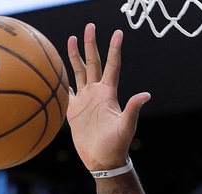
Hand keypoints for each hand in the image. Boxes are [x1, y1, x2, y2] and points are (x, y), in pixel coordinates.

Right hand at [66, 23, 149, 170]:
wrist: (102, 160)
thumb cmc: (117, 145)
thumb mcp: (126, 126)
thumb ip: (133, 109)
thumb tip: (146, 94)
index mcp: (109, 94)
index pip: (112, 66)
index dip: (114, 50)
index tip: (117, 33)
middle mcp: (97, 93)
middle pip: (93, 63)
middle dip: (91, 44)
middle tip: (89, 26)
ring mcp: (85, 100)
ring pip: (79, 72)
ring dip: (75, 56)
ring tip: (71, 38)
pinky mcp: (73, 109)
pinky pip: (66, 89)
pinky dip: (60, 78)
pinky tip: (55, 68)